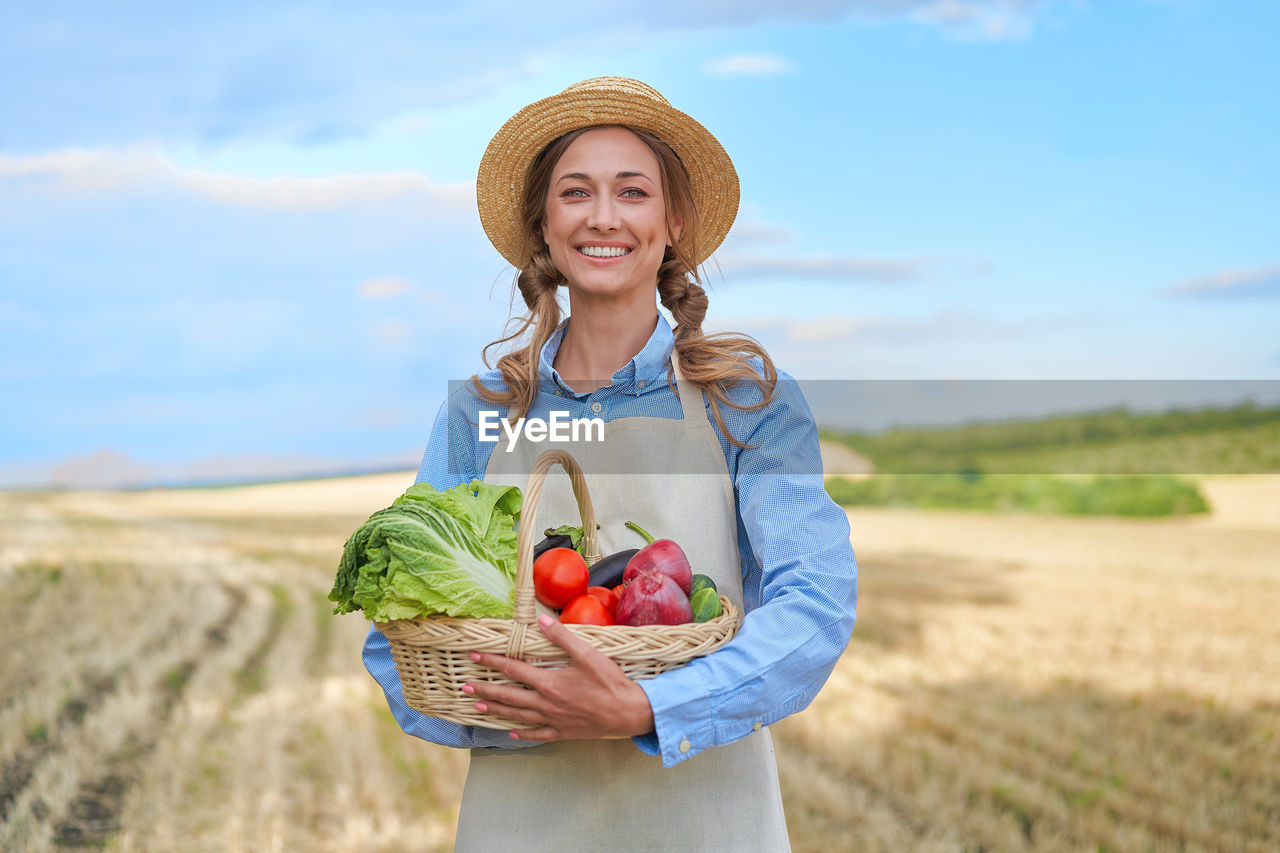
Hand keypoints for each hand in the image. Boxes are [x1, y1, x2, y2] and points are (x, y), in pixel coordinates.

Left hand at [463, 614, 654, 741]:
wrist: (628, 713)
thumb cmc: (609, 682)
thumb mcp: (588, 654)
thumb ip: (563, 637)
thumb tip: (541, 621)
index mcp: (549, 682)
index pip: (513, 670)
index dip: (493, 662)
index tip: (475, 656)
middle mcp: (546, 703)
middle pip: (508, 696)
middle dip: (485, 689)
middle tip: (464, 686)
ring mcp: (553, 720)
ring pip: (518, 715)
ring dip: (496, 710)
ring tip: (478, 705)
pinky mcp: (563, 732)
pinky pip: (537, 734)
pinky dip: (523, 733)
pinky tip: (512, 732)